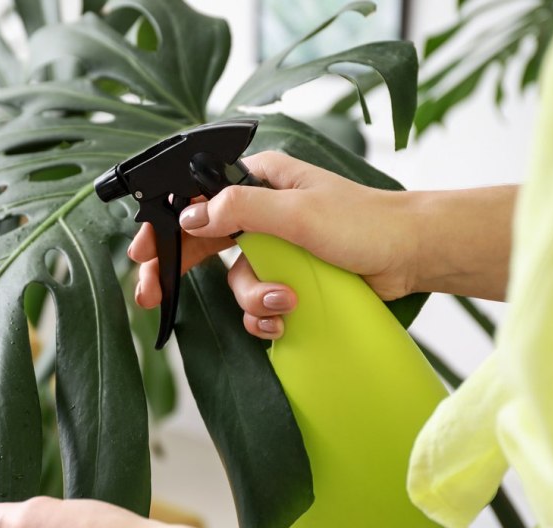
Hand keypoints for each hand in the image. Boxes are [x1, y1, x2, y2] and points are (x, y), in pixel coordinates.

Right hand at [128, 151, 417, 338]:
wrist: (411, 256)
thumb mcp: (298, 212)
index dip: (165, 227)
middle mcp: (261, 214)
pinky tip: (284, 319)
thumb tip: (191, 217)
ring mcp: (274, 249)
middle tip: (151, 297)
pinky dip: (266, 317)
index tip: (141, 253)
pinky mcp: (288, 278)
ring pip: (234, 281)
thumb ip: (241, 211)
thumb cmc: (364, 223)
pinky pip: (257, 303)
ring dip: (252, 299)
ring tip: (283, 303)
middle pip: (202, 244)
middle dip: (179, 272)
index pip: (197, 201)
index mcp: (259, 183)